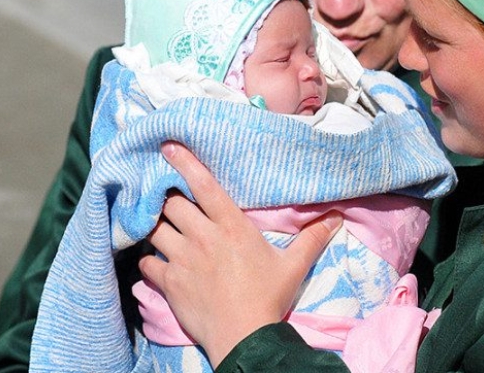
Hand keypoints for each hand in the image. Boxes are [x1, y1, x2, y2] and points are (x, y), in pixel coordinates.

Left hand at [139, 141, 342, 367]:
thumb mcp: (294, 265)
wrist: (246, 337)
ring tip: (160, 226)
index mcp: (231, 226)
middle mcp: (203, 237)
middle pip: (171, 203)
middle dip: (168, 198)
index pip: (205, 185)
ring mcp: (183, 260)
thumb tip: (336, 217)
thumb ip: (312, 238)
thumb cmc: (269, 297)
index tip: (169, 146)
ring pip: (155, 230)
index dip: (185, 163)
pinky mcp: (170, 283)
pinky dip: (149, 259)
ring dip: (156, 226)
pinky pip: (147, 263)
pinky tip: (157, 260)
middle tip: (170, 198)